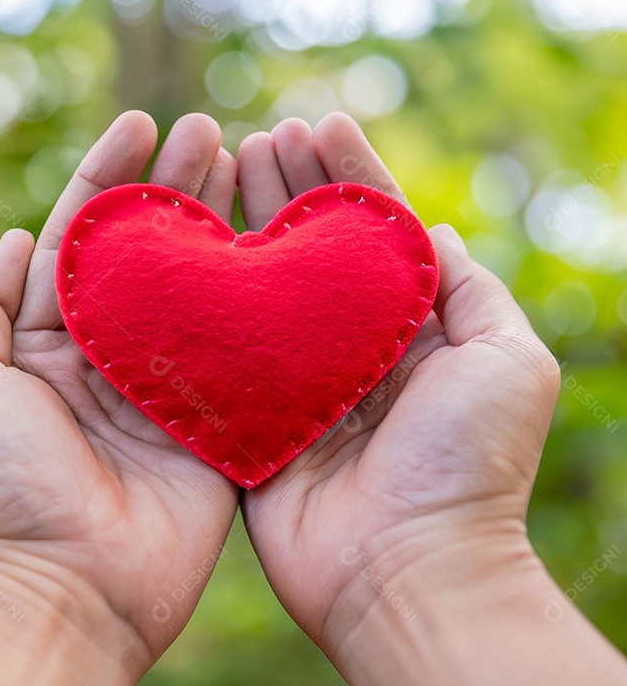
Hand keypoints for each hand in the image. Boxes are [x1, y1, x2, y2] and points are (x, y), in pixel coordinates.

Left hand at [0, 112, 241, 685]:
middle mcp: (107, 356)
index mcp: (45, 340)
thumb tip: (12, 238)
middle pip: (148, 253)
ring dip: (221, 225)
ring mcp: (164, 390)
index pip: (80, 238)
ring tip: (248, 162)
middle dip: (175, 188)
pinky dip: (261, 303)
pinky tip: (283, 249)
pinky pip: (243, 356)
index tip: (140, 124)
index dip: (108, 178)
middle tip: (210, 130)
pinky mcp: (214, 428)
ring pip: (199, 290)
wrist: (53, 589)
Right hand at [238, 113, 626, 683]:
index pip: (372, 231)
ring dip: (242, 222)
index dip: (348, 174)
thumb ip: (467, 288)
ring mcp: (292, 379)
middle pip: (308, 247)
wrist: (408, 568)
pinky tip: (182, 250)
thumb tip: (425, 229)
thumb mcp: (508, 360)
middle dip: (288, 186)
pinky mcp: (247, 415)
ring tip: (223, 165)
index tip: (320, 122)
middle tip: (260, 135)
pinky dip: (200, 298)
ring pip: (259, 283)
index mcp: (406, 328)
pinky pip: (217, 348)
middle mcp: (346, 346)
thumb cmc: (469, 465)